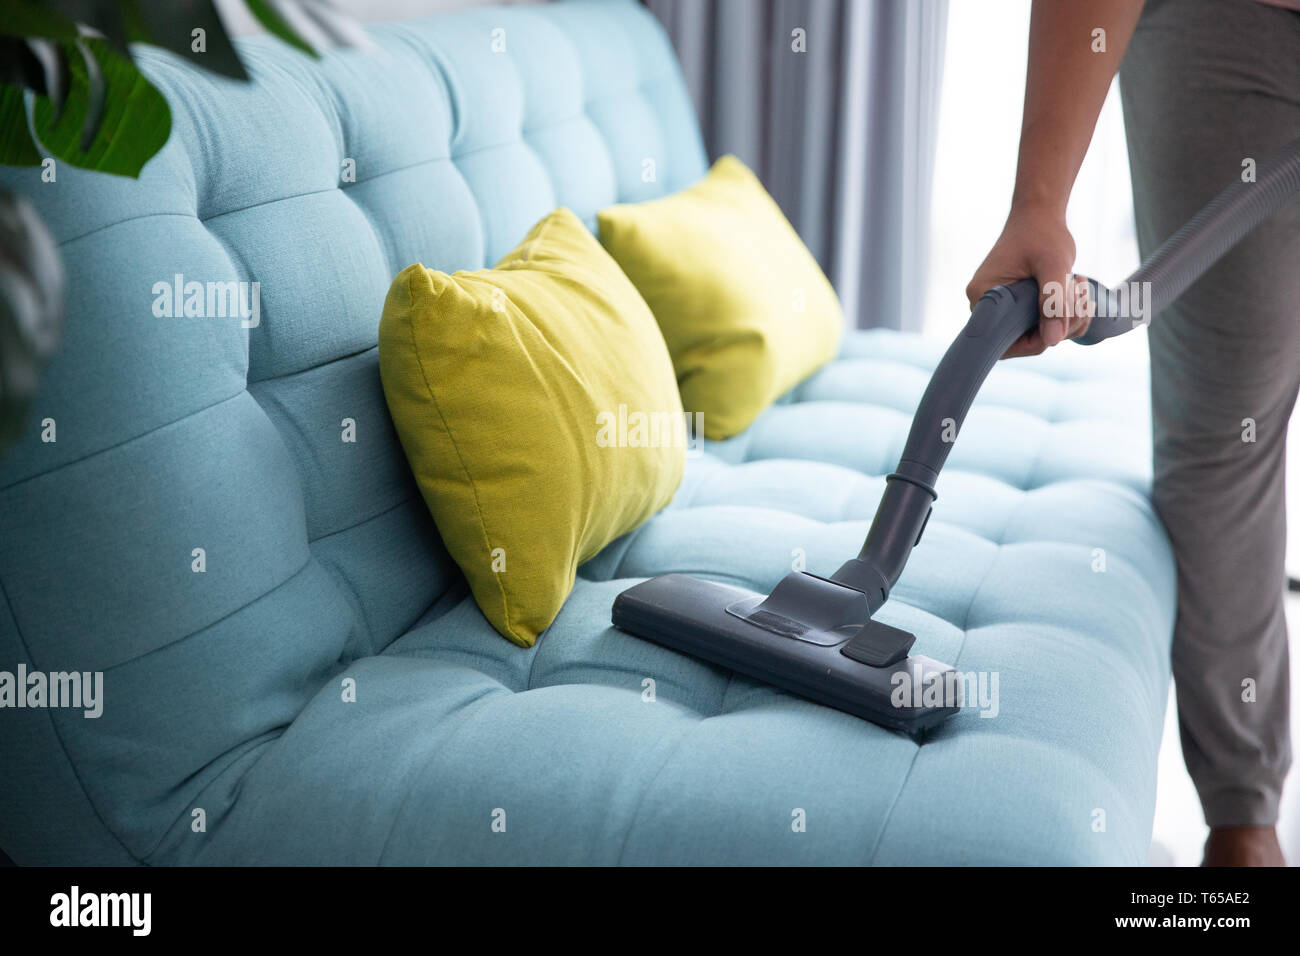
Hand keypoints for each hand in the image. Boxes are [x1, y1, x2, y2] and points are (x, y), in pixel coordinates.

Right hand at [965, 202, 1091, 357]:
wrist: (1039, 213)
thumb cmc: (1042, 233)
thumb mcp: (1052, 265)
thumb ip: (1053, 302)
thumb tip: (1054, 341)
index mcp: (985, 297)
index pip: (1003, 342)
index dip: (1036, 341)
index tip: (1063, 319)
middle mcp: (986, 306)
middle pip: (1022, 340)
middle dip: (1059, 325)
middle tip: (1080, 294)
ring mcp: (1001, 306)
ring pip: (1036, 333)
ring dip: (1067, 318)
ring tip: (1078, 285)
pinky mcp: (1015, 304)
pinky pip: (1039, 323)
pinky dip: (1063, 314)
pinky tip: (1074, 290)